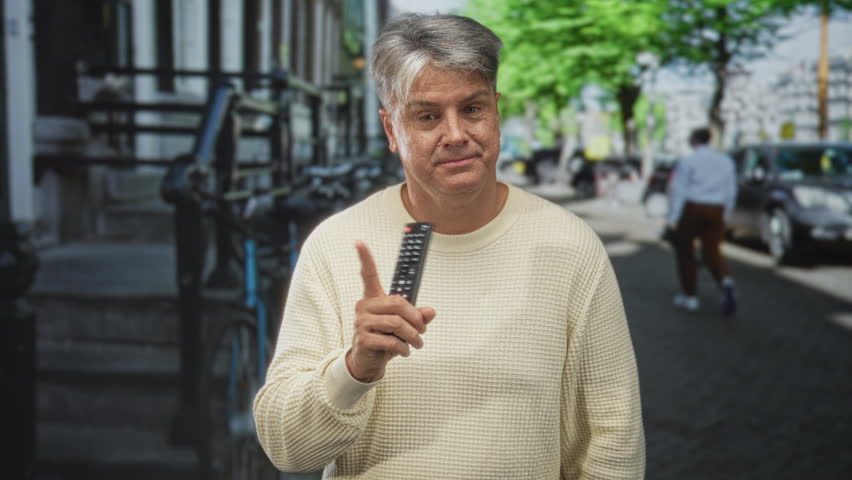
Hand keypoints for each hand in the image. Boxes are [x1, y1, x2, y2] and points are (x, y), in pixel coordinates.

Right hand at [345, 241, 435, 382]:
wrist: (368, 362)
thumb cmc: (385, 339)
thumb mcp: (404, 326)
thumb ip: (417, 317)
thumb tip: (431, 311)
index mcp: (373, 299)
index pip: (368, 274)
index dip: (364, 258)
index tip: (359, 242)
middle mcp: (364, 307)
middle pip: (397, 303)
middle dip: (416, 318)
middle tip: (423, 330)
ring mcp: (361, 322)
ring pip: (396, 323)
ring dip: (412, 335)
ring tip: (416, 343)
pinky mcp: (363, 338)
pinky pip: (391, 340)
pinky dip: (403, 348)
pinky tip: (404, 351)